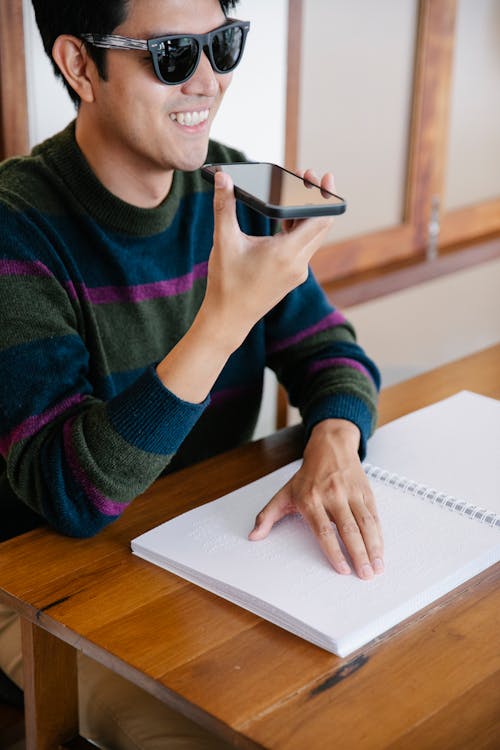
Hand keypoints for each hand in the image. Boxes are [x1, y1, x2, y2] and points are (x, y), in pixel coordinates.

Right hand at [201, 171, 332, 349]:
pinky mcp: (292, 277)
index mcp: (286, 253)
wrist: (228, 319)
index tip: (323, 177)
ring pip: (313, 237)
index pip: (320, 219)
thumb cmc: (226, 283)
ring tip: (296, 194)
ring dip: (308, 215)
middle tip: (308, 178)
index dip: (325, 196)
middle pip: (321, 226)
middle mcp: (298, 264)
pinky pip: (304, 248)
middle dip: (317, 199)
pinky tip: (286, 220)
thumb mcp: (224, 241)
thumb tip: (223, 177)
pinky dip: (300, 230)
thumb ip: (224, 206)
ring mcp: (297, 272)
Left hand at [249, 419, 383, 579]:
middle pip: (348, 530)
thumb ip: (268, 516)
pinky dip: (379, 535)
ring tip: (377, 567)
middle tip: (364, 575)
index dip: (334, 552)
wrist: (330, 448)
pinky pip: (374, 516)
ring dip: (373, 547)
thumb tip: (254, 536)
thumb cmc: (307, 475)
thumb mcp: (284, 493)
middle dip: (358, 554)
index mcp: (311, 500)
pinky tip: (380, 550)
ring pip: (365, 524)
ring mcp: (351, 493)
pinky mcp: (365, 492)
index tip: (342, 569)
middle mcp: (332, 496)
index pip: (323, 530)